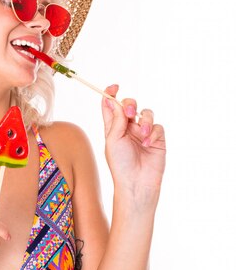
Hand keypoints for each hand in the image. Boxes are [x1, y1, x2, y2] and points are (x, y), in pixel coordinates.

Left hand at [101, 84, 166, 202]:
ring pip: (146, 113)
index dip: (111, 94)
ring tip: (142, 134)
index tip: (114, 87)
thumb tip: (113, 100)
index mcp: (113, 127)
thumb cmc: (120, 164)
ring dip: (144, 121)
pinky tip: (148, 144)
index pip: (112, 106)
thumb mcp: (113, 139)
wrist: (136, 182)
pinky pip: (158, 127)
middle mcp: (128, 127)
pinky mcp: (157, 139)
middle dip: (130, 104)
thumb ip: (116, 120)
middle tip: (129, 113)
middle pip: (130, 105)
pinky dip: (153, 133)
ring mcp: (143, 132)